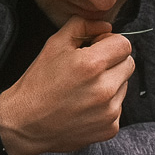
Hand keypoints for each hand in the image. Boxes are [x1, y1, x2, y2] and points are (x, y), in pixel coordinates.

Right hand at [0, 16, 132, 154]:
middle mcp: (105, 89)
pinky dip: (107, 104)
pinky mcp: (109, 128)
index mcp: (92, 64)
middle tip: (91, 67)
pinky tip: (85, 105)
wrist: (25, 122)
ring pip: (124, 85)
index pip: (124, 44)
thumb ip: (82, 26)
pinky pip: (118, 107)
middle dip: (113, 61)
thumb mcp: (54, 44)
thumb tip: (106, 26)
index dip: (110, 42)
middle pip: (128, 64)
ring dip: (111, 83)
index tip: (97, 48)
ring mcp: (109, 111)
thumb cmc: (38, 82)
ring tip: (85, 88)